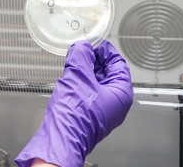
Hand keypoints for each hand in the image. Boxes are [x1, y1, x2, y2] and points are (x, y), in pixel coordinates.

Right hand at [16, 41, 132, 166]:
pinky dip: (81, 85)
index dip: (105, 50)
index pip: (118, 63)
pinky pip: (89, 95)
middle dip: (93, 61)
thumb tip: (82, 47)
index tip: (94, 43)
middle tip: (81, 51)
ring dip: (85, 72)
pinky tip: (70, 80)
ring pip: (97, 84)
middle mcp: (116, 104)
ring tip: (73, 64)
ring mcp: (104, 111)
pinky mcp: (91, 116)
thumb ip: (81, 56)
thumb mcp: (78, 76)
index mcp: (122, 93)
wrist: (61, 140)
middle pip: (108, 73)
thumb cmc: (75, 116)